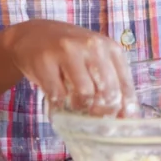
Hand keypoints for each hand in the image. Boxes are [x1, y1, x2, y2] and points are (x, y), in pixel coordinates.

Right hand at [3, 19, 137, 116]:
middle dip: (103, 112)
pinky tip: (57, 102)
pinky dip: (59, 106)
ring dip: (80, 107)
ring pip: (85, 94)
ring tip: (73, 104)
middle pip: (108, 91)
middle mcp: (92, 46)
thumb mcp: (95, 59)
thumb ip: (111, 82)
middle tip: (93, 119)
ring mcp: (69, 52)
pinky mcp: (47, 62)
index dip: (124, 110)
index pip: (125, 84)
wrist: (33, 35)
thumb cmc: (70, 51)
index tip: (119, 126)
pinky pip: (59, 96)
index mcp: (110, 47)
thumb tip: (127, 117)